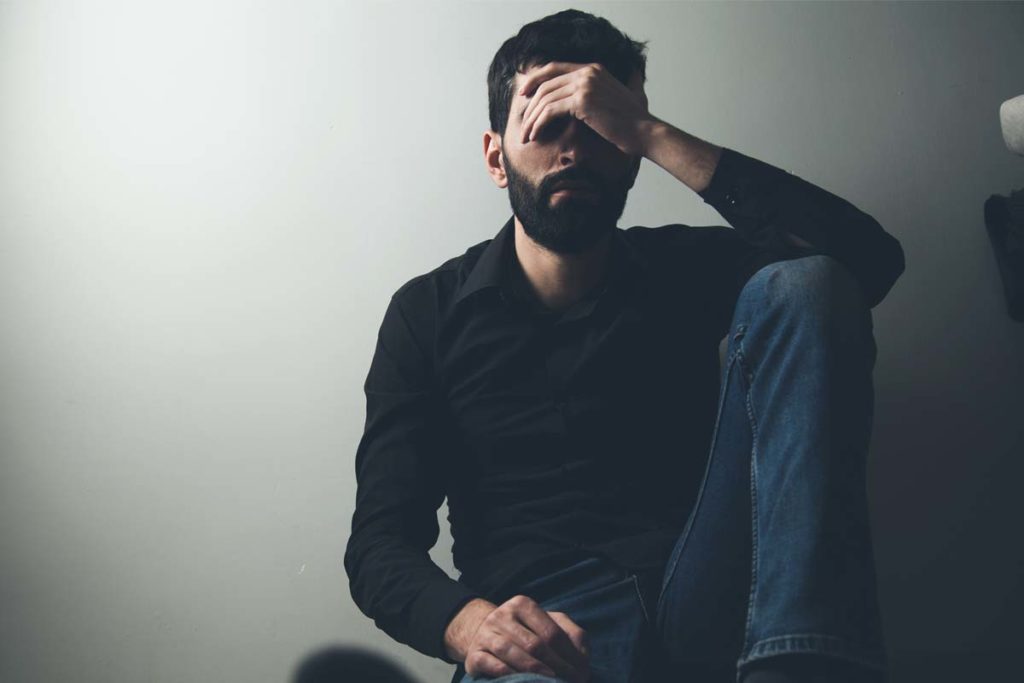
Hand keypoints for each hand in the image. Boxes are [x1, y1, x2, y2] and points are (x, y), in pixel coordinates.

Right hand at [460, 594, 590, 681]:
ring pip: (514, 654)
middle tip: (573, 681)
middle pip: (535, 644)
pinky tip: (524, 682)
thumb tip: (583, 656)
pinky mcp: (474, 655)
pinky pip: (493, 666)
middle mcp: (502, 615)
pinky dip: (510, 675)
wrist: (482, 634)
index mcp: (522, 604)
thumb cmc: (523, 631)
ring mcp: (486, 634)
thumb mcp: (547, 624)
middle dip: (558, 667)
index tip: (583, 672)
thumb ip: (570, 633)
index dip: (570, 655)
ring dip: (537, 672)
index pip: (552, 632)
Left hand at [518, 61, 656, 155]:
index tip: (524, 95)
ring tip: (527, 136)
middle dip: (530, 106)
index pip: (555, 68)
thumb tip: (577, 101)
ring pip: (545, 99)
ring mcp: (585, 84)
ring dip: (532, 119)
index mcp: (593, 68)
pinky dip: (539, 124)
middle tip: (523, 124)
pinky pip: (550, 111)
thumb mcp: (612, 98)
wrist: (643, 132)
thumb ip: (596, 92)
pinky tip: (535, 135)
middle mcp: (588, 72)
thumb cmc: (630, 123)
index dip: (536, 80)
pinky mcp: (582, 101)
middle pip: (546, 84)